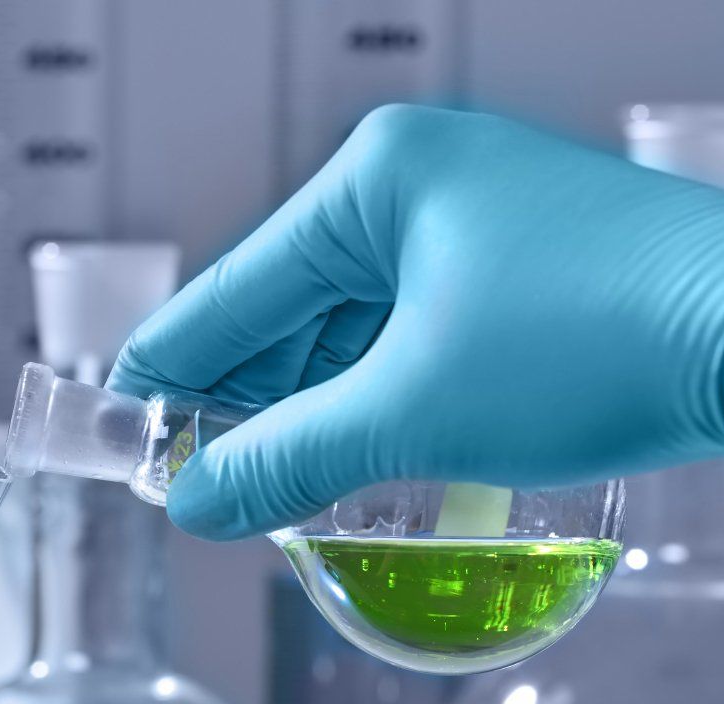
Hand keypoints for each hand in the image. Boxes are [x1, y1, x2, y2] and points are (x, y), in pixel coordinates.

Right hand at [108, 105, 723, 537]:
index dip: (167, 372)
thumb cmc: (601, 339)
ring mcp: (474, 223)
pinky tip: (351, 452)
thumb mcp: (409, 412)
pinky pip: (407, 335)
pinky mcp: (518, 269)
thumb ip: (283, 459)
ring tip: (269, 482)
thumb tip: (195, 503)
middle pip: (284, 309)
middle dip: (240, 401)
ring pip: (347, 329)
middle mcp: (419, 185)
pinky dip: (371, 396)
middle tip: (198, 480)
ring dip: (307, 408)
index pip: (231, 291)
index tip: (122, 430)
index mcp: (375, 181)